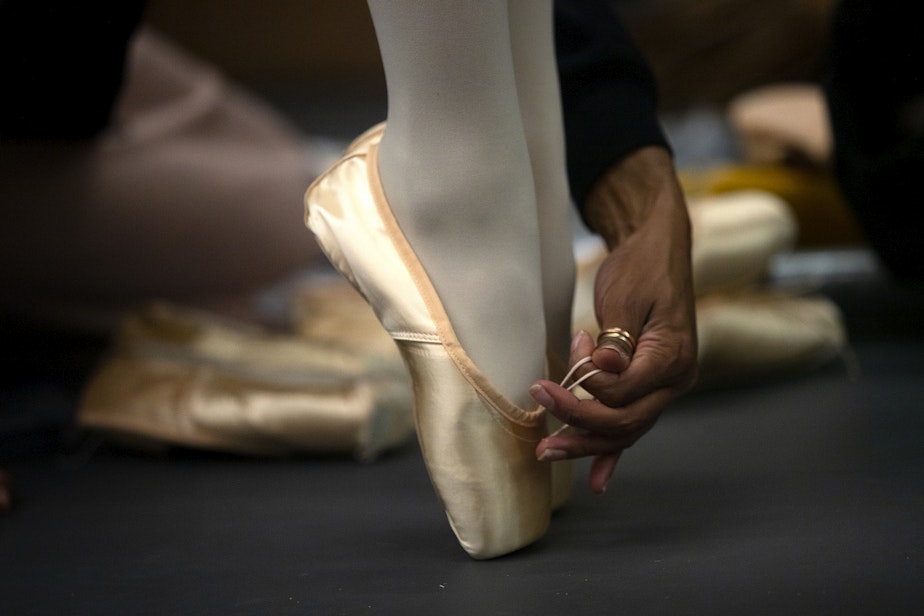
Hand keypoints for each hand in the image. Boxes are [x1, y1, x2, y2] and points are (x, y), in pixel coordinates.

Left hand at [529, 146, 698, 493]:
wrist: (657, 251)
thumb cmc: (641, 268)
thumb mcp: (625, 296)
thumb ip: (615, 339)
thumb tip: (604, 370)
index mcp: (672, 357)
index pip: (624, 392)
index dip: (589, 381)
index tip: (573, 344)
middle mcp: (675, 381)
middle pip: (625, 421)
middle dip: (578, 421)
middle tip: (538, 403)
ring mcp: (665, 389)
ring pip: (626, 431)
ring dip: (586, 444)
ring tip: (547, 452)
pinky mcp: (650, 388)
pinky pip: (633, 426)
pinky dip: (614, 454)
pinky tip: (598, 480)